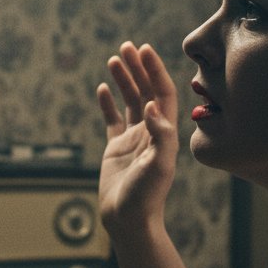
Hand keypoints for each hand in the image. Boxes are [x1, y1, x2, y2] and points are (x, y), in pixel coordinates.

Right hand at [96, 42, 178, 236]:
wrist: (128, 220)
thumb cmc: (146, 197)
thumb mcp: (157, 166)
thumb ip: (159, 135)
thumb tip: (151, 106)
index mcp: (164, 133)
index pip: (161, 93)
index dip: (154, 70)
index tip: (144, 50)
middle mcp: (151, 132)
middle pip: (146, 91)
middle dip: (138, 68)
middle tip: (127, 46)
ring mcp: (134, 139)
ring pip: (129, 101)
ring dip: (124, 80)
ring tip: (114, 59)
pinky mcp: (117, 148)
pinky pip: (113, 120)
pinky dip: (108, 103)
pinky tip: (102, 88)